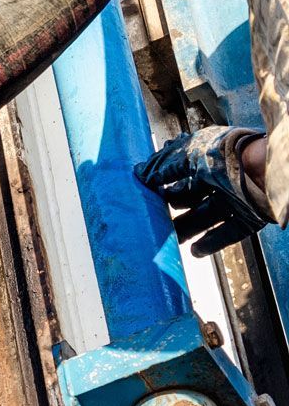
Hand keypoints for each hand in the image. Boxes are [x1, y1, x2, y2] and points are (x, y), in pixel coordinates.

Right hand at [135, 126, 270, 255]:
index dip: (164, 178)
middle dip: (173, 206)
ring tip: (170, 237)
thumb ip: (164, 166)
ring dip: (187, 228)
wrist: (265, 170)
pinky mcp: (250, 218)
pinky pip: (227, 233)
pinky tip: (194, 251)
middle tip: (154, 215)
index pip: (181, 168)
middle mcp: (221, 178)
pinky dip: (211, 243)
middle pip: (192, 195)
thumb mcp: (187, 154)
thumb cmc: (227, 155)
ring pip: (206, 216)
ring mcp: (236, 199)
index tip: (147, 190)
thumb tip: (142, 175)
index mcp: (208, 157)